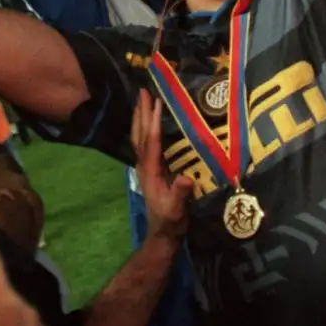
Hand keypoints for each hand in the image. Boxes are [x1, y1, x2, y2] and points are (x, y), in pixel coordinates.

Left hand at [132, 90, 192, 239]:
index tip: (157, 103)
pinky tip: (150, 120)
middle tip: (144, 90)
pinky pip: (146, 142)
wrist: (163, 234)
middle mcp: (144, 165)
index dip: (154, 122)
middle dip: (142, 112)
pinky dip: (145, 127)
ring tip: (143, 98)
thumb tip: (186, 177)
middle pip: (140, 134)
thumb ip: (180, 194)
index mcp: (150, 171)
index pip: (151, 142)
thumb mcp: (176, 210)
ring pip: (140, 136)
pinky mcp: (151, 168)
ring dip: (140, 117)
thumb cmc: (171, 221)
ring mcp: (146, 166)